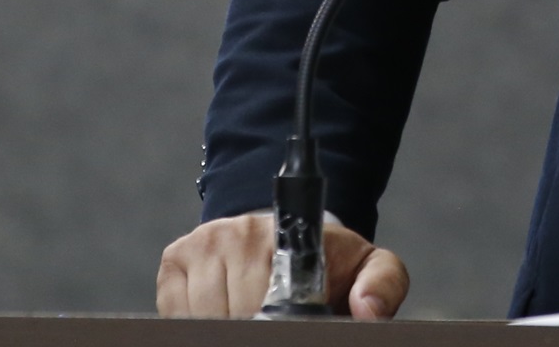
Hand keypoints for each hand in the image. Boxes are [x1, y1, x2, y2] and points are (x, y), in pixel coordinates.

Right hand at [156, 212, 409, 318]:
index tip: (285, 324)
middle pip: (235, 313)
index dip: (278, 321)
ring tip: (250, 316)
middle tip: (272, 322)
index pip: (274, 299)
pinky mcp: (175, 258)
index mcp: (290, 235)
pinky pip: (175, 311)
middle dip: (254, 326)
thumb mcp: (370, 267)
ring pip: (203, 315)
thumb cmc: (327, 261)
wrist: (286, 233)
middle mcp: (241, 232)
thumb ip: (383, 285)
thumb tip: (368, 310)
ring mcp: (205, 242)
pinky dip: (193, 321)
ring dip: (225, 325)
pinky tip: (221, 313)